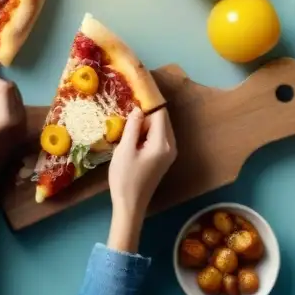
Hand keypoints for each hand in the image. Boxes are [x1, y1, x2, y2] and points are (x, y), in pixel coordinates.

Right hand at [107, 108, 175, 250]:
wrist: (130, 205)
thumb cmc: (125, 178)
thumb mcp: (125, 149)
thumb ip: (132, 127)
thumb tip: (138, 109)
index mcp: (162, 143)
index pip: (160, 113)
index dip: (149, 101)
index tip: (136, 90)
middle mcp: (170, 146)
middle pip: (161, 119)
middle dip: (146, 110)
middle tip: (128, 103)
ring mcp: (168, 153)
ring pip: (159, 127)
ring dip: (145, 121)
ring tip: (127, 116)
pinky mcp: (162, 158)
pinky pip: (157, 136)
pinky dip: (146, 131)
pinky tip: (132, 132)